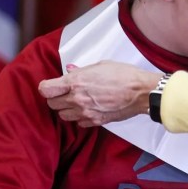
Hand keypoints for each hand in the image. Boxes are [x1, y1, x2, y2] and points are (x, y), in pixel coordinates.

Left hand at [38, 61, 160, 127]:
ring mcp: (85, 112)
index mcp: (76, 82)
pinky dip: (80, 117)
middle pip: (52, 104)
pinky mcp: (95, 122)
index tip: (51, 86)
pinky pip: (78, 122)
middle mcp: (77, 99)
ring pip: (63, 116)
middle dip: (57, 98)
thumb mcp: (101, 66)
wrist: (141, 92)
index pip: (46, 89)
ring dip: (67, 108)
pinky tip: (89, 108)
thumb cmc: (124, 75)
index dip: (46, 87)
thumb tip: (70, 71)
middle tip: (66, 92)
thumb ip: (81, 71)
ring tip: (78, 101)